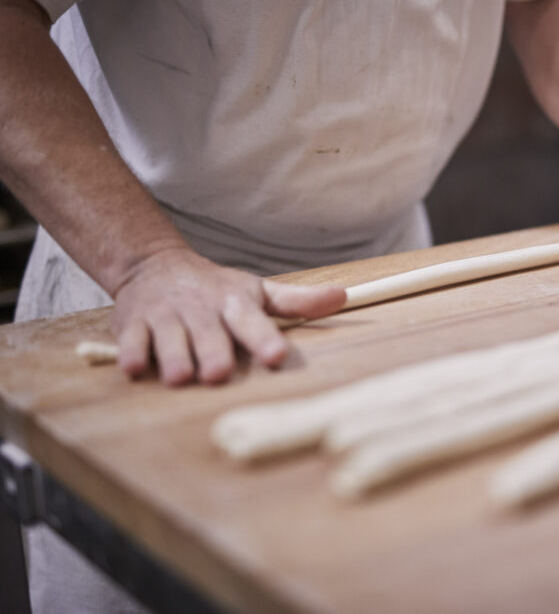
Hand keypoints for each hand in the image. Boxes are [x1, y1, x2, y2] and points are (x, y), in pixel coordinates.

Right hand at [111, 247, 347, 384]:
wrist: (154, 264)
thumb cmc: (215, 288)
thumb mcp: (257, 291)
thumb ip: (297, 301)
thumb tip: (343, 297)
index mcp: (234, 303)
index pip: (252, 320)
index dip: (264, 338)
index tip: (276, 356)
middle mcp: (201, 310)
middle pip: (209, 334)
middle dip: (212, 353)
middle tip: (217, 373)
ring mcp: (166, 316)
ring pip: (169, 338)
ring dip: (173, 357)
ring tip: (180, 377)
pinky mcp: (133, 324)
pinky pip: (131, 340)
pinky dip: (131, 353)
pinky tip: (135, 368)